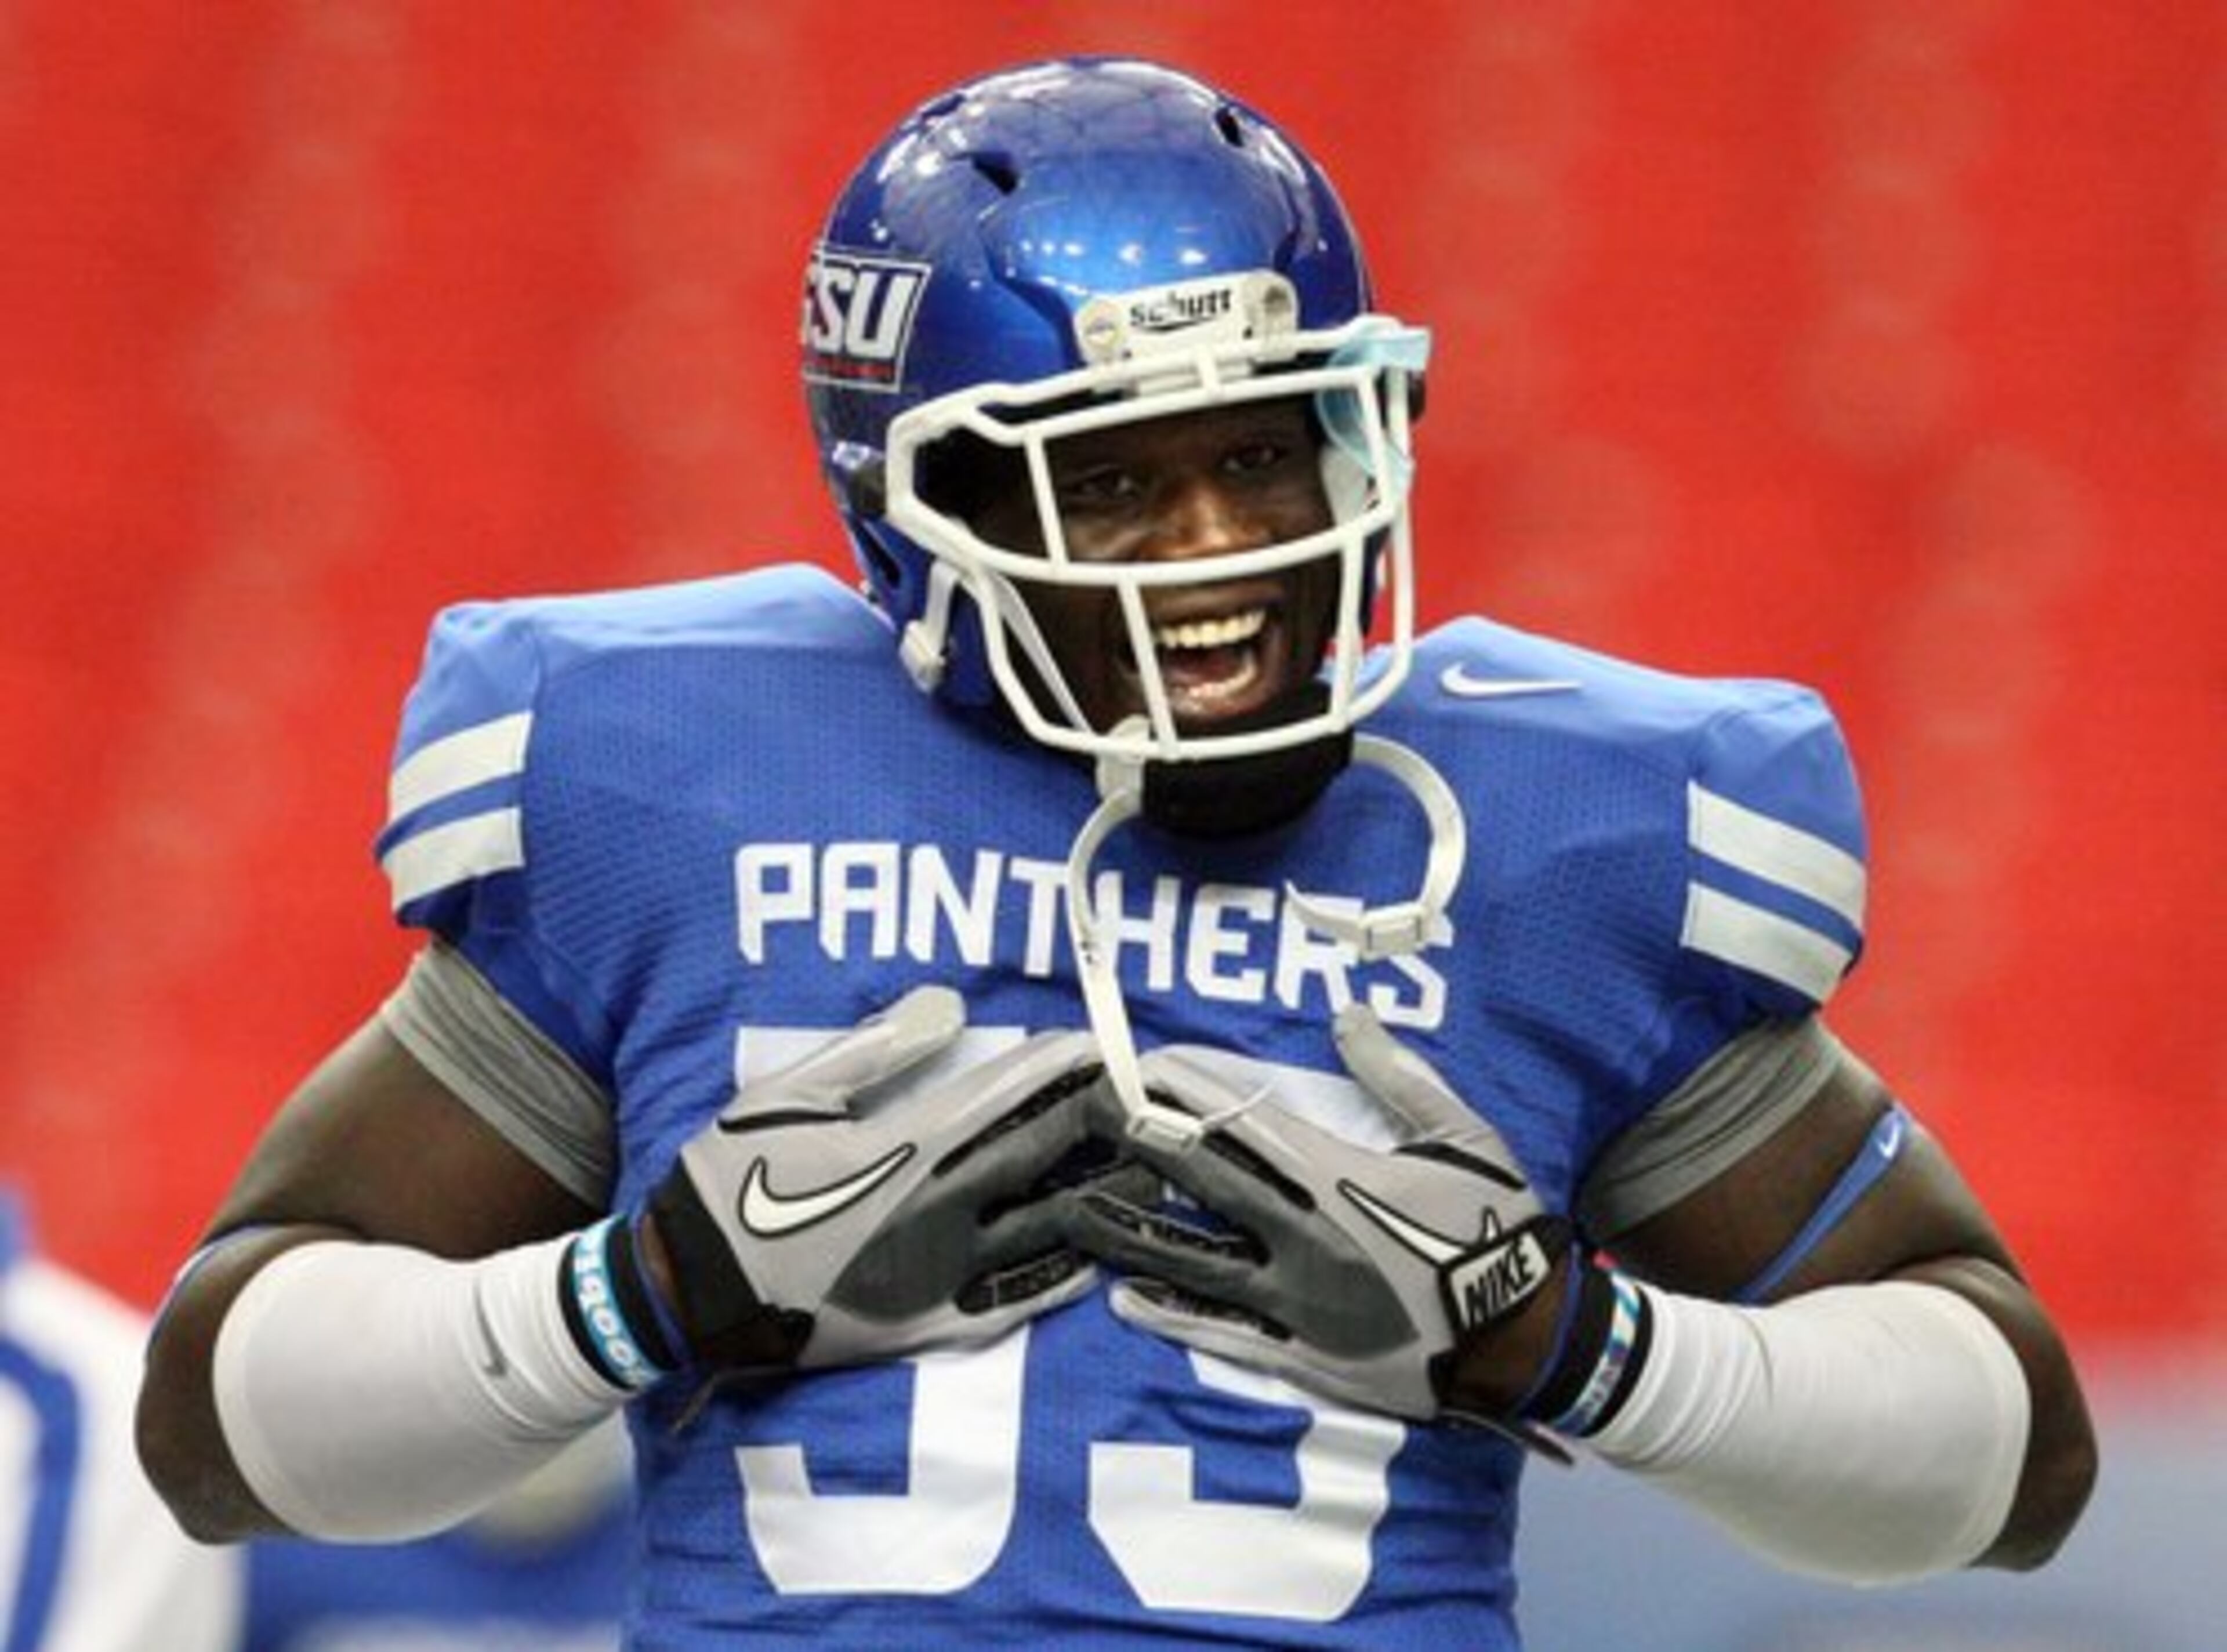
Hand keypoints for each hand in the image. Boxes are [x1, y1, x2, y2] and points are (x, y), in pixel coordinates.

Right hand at [635, 987, 1106, 1371]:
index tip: (1108, 1048)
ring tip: (1152, 1170)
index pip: (1012, 1096)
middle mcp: (941, 1209)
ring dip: (1104, 1195)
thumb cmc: (732, 1182)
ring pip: (1049, 1228)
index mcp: (907, 1146)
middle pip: (1048, 1156)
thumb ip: (875, 1049)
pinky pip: (1020, 1296)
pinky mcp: (933, 1324)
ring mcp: (943, 1273)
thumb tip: (950, 1006)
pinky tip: (1100, 1252)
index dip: (1066, 1071)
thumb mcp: (787, 1094)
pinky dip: (1067, 1271)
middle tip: (1154, 1101)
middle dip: (1104, 1124)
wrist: (687, 1292)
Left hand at [1066, 1004, 1582, 1438]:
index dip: (1183, 1095)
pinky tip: (1125, 1298)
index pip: (1241, 1125)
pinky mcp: (1305, 1356)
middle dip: (1138, 1144)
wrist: (1530, 1338)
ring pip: (1195, 1263)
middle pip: (1202, 1183)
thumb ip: (1398, 1075)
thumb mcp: (1462, 1137)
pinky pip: (1225, 1334)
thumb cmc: (1499, 1229)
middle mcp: (1305, 1236)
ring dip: (1132, 1232)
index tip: (1134, 1068)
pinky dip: (1173, 1316)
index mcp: (1340, 1177)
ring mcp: (1299, 1302)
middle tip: (1082, 1115)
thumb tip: (1347, 1014)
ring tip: (1073, 1209)